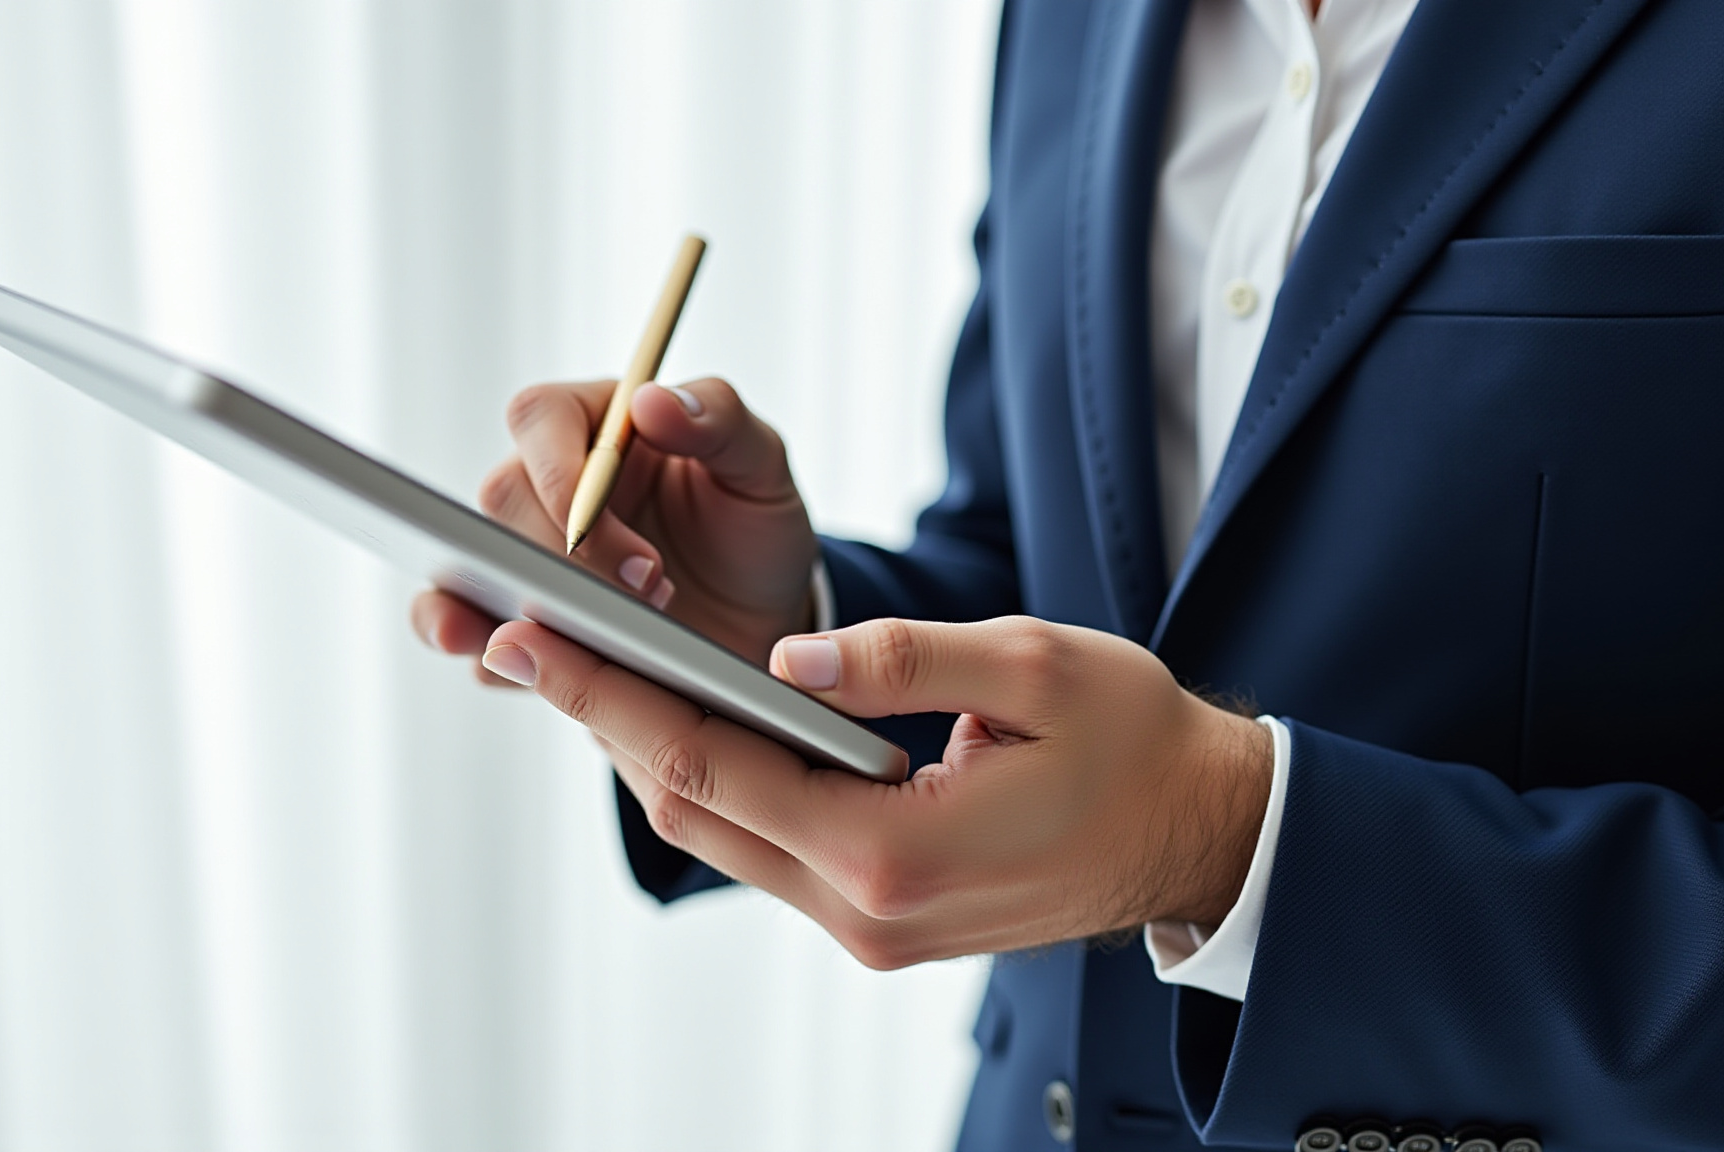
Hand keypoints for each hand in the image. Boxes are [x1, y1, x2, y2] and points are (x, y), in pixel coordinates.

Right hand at [410, 377, 818, 680]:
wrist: (762, 617)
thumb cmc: (753, 526)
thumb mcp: (761, 465)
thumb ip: (720, 419)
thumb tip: (651, 401)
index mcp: (598, 424)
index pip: (541, 418)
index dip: (558, 471)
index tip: (598, 525)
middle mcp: (550, 483)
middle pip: (504, 499)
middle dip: (562, 552)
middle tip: (646, 593)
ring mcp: (531, 553)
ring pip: (474, 560)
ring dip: (497, 597)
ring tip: (532, 630)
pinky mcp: (527, 618)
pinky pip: (474, 623)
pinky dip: (475, 641)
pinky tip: (502, 660)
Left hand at [475, 613, 1272, 967]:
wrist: (1196, 837)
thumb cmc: (1134, 744)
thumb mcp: (1032, 669)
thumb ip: (899, 658)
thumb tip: (785, 657)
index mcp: (893, 852)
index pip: (708, 764)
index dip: (608, 697)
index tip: (531, 635)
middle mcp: (865, 912)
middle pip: (691, 810)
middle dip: (603, 720)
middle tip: (527, 635)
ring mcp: (868, 927)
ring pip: (720, 831)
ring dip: (651, 749)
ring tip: (586, 664)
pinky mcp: (877, 917)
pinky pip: (765, 844)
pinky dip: (715, 778)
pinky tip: (685, 714)